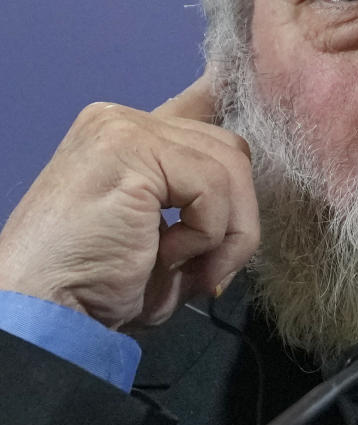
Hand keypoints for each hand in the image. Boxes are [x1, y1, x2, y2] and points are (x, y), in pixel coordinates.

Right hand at [0, 70, 259, 328]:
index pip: (205, 111)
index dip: (233, 130)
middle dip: (238, 217)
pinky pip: (213, 187)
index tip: (248, 147)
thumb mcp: (167, 240)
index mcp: (127, 134)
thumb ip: (202, 204)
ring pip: (231, 167)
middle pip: (230, 149)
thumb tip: (248, 195)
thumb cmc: (99, 288)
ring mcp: (126, 127)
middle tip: (210, 270)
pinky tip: (168, 258)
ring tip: (192, 272)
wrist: (42, 313)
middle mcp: (123, 119)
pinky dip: (207, 235)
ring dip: (228, 234)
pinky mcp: (132, 147)